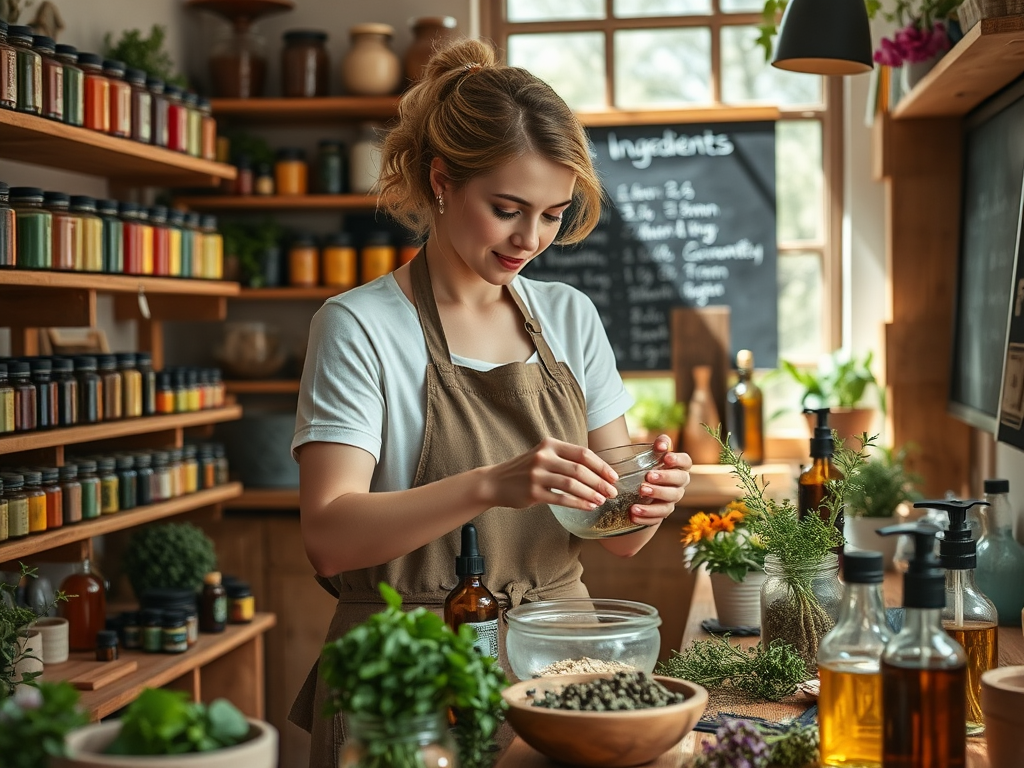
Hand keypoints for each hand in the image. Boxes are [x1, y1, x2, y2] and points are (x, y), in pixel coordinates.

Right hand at [481, 437, 619, 511]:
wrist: (495, 482)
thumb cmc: (525, 470)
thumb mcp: (543, 456)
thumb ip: (565, 459)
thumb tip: (597, 471)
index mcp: (550, 444)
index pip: (582, 453)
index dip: (601, 465)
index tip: (614, 476)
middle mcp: (543, 457)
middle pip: (579, 469)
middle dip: (600, 482)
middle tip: (612, 492)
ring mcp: (537, 474)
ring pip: (572, 484)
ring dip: (591, 494)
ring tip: (602, 501)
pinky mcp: (533, 492)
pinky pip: (561, 498)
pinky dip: (578, 503)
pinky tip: (588, 507)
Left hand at [631, 434, 691, 524]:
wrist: (640, 488)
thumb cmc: (649, 465)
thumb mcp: (653, 452)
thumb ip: (660, 444)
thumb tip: (661, 445)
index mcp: (679, 468)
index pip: (686, 462)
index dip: (678, 460)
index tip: (666, 457)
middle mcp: (678, 486)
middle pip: (678, 484)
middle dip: (664, 480)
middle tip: (647, 476)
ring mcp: (670, 502)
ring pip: (667, 505)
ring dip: (653, 501)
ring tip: (639, 496)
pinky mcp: (661, 514)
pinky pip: (656, 519)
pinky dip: (645, 516)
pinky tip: (633, 513)